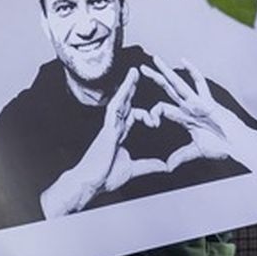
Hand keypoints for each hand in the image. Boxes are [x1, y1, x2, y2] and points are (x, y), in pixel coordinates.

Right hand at [39, 67, 141, 217]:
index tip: (155, 121)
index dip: (145, 115)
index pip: (131, 117)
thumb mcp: (134, 169)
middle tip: (139, 75)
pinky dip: (122, 96)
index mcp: (118, 135)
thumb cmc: (106, 177)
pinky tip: (127, 85)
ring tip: (134, 72)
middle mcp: (114, 128)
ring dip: (127, 87)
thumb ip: (149, 165)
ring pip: (119, 102)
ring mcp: (109, 127)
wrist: (90, 183)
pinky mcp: (107, 129)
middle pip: (125, 104)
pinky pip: (115, 108)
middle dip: (131, 90)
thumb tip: (165, 166)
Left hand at [142, 57, 256, 169]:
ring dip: (166, 72)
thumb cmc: (222, 145)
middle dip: (155, 78)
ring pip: (179, 84)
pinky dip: (192, 72)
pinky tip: (183, 61)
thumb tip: (168, 166)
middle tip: (141, 68)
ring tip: (155, 60)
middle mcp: (190, 106)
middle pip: (169, 89)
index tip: (149, 122)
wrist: (237, 145)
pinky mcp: (208, 101)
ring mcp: (198, 102)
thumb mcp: (196, 151)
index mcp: (185, 117)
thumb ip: (181, 156)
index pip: (164, 108)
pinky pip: (199, 84)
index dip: (153, 113)